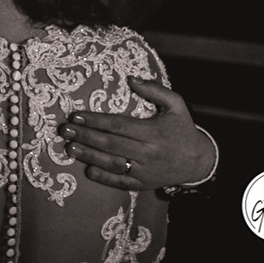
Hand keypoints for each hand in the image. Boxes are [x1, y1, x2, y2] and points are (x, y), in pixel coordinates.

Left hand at [58, 76, 215, 190]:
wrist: (199, 162)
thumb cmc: (183, 130)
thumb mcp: (176, 105)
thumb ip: (155, 90)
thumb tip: (131, 78)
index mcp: (153, 132)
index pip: (118, 125)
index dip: (95, 120)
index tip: (75, 115)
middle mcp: (147, 152)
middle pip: (110, 144)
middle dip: (85, 136)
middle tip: (64, 130)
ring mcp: (145, 170)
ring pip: (112, 163)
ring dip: (89, 156)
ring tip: (69, 147)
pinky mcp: (144, 184)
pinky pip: (121, 182)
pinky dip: (104, 178)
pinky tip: (88, 171)